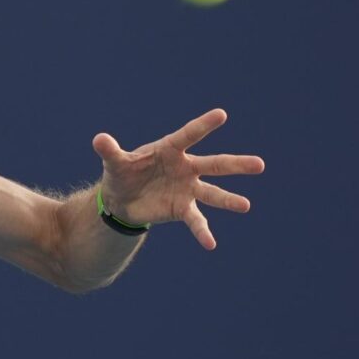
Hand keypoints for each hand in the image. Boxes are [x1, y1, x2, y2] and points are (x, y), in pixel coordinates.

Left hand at [92, 109, 264, 249]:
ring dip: (228, 200)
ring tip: (246, 205)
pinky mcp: (182, 208)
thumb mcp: (114, 161)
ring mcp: (187, 188)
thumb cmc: (123, 172)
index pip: (189, 135)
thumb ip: (110, 150)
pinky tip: (210, 244)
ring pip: (213, 192)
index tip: (222, 114)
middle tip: (260, 164)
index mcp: (170, 149)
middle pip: (214, 164)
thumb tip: (99, 139)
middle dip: (236, 165)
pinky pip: (196, 220)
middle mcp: (185, 168)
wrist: (122, 198)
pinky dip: (202, 232)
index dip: (204, 125)